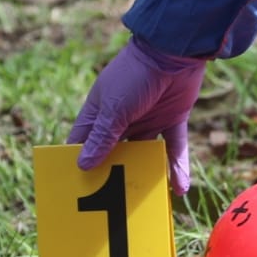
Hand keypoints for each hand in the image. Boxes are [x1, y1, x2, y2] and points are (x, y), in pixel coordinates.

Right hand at [67, 36, 206, 193]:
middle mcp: (123, 119)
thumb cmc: (134, 75)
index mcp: (101, 112)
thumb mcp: (115, 109)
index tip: (76, 187)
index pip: (84, 142)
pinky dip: (178, 167)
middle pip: (117, 153)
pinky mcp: (172, 120)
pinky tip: (181, 189)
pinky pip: (174, 148)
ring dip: (150, 174)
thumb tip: (83, 165)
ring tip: (150, 203)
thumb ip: (102, 138)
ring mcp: (148, 120)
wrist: (173, 52)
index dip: (80, 162)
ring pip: (147, 154)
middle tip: (113, 205)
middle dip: (116, 175)